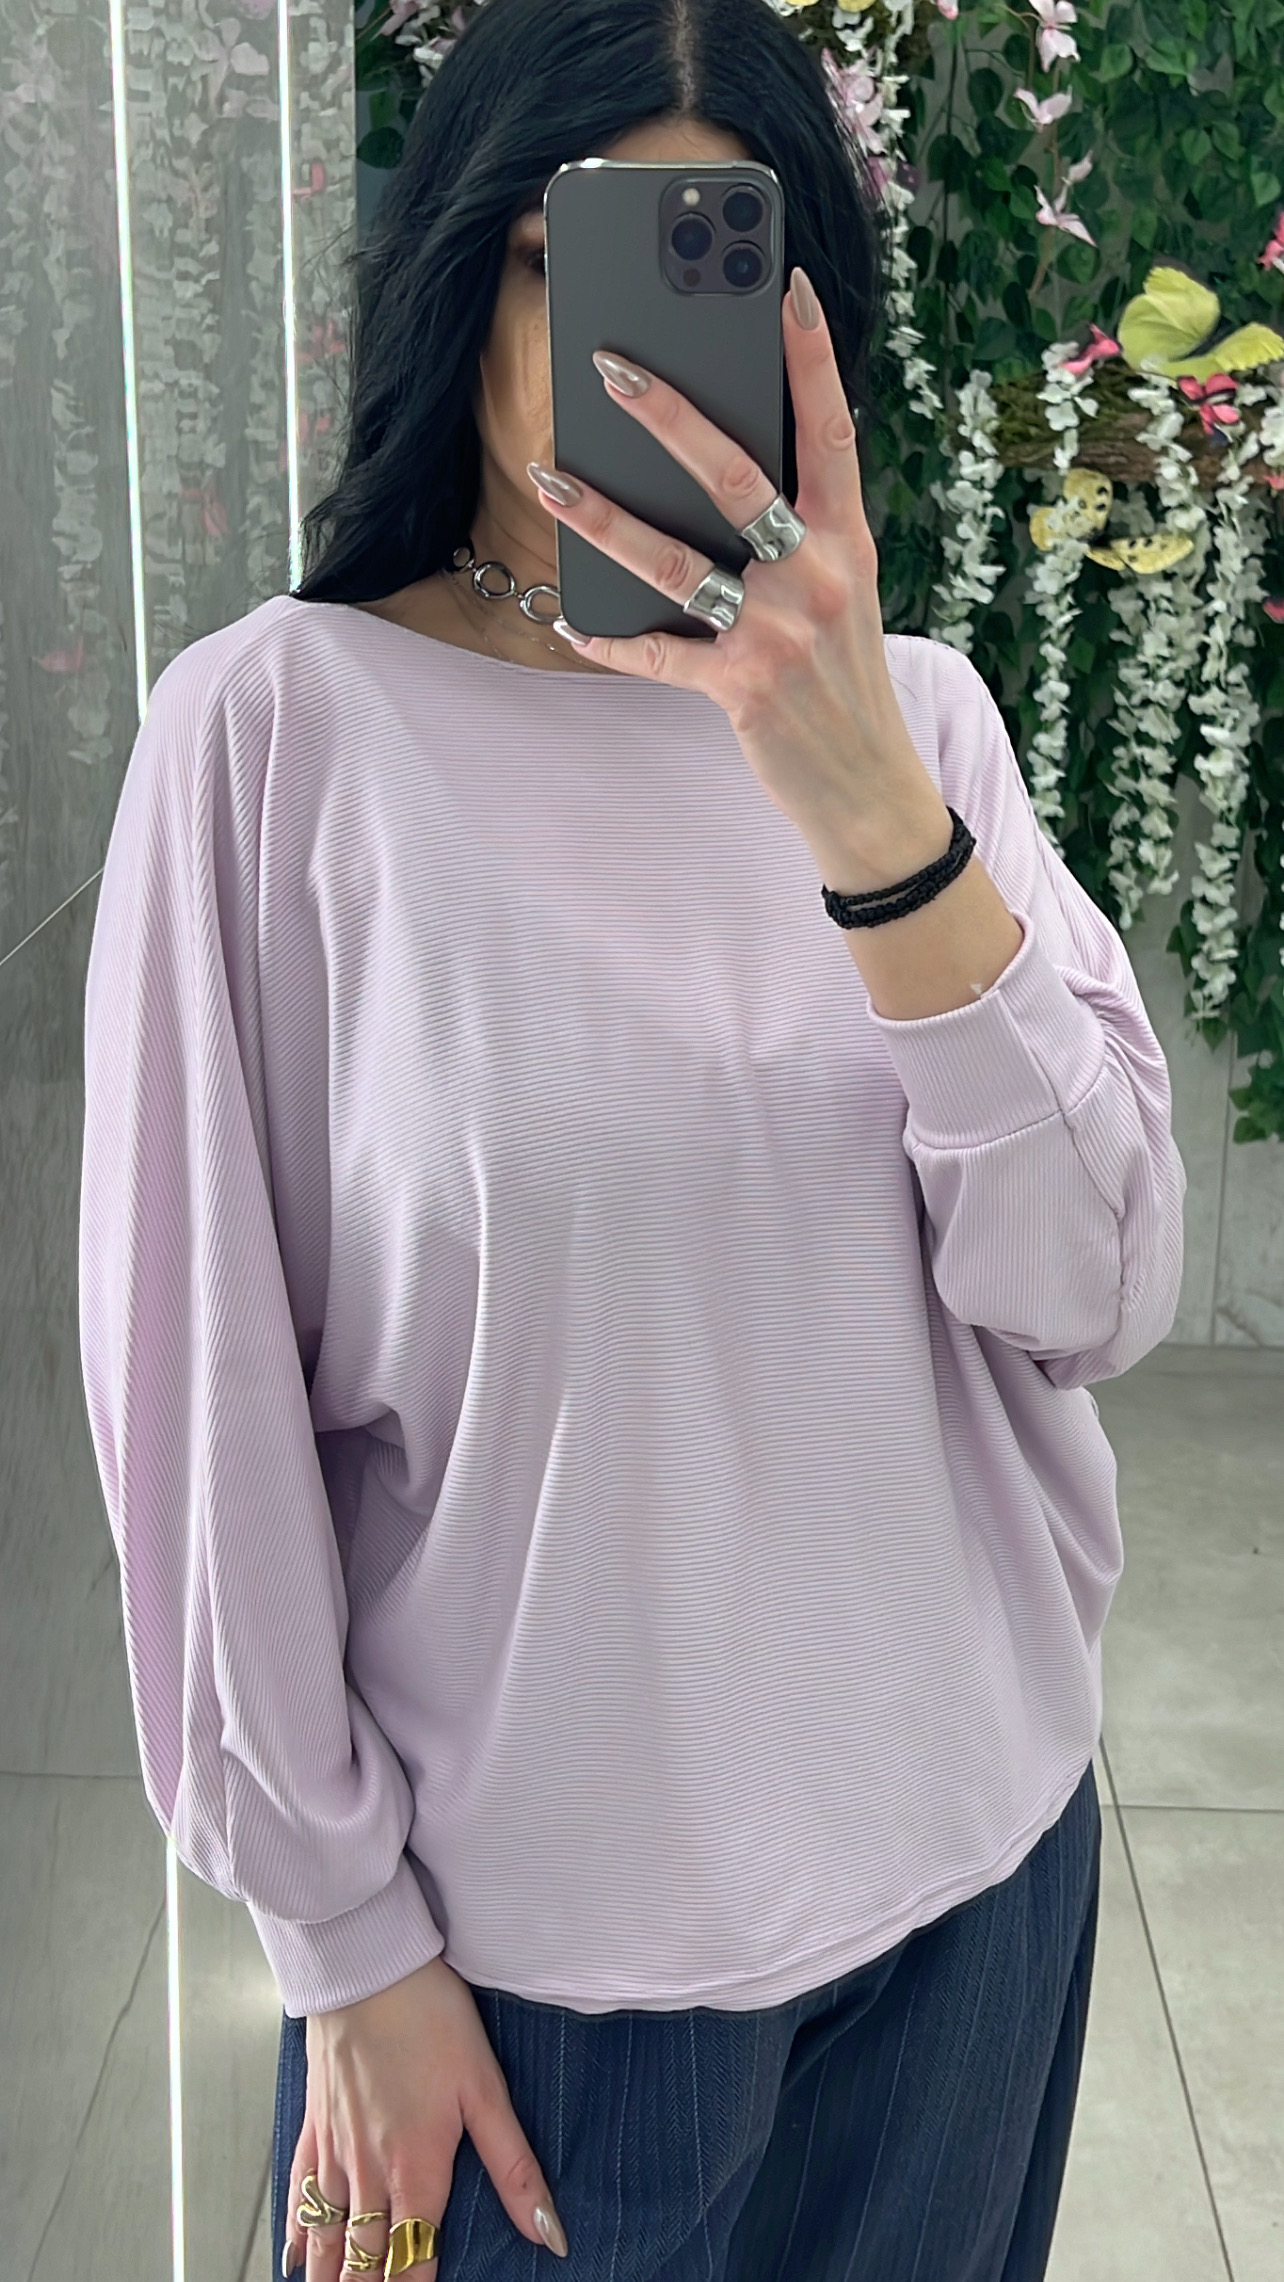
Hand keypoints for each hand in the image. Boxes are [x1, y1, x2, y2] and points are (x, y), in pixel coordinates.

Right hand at [282, 1954, 568, 2277]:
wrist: (367, 1969)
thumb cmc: (430, 2018)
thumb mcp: (486, 2089)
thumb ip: (515, 2169)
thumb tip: (548, 2233)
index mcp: (417, 2171)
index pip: (414, 2262)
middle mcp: (369, 2173)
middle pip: (365, 2260)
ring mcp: (334, 2151)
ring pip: (327, 2239)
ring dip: (333, 2277)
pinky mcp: (313, 2125)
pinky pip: (299, 2195)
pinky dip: (298, 2235)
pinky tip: (297, 2259)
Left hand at [526, 264, 940, 873]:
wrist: (871, 789)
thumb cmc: (844, 680)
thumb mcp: (842, 595)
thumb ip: (799, 535)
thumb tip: (713, 472)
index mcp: (847, 542)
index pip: (830, 431)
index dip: (812, 357)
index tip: (785, 286)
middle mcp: (816, 577)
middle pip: (736, 477)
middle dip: (670, 416)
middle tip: (614, 362)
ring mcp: (777, 633)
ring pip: (678, 560)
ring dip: (605, 518)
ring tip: (552, 477)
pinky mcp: (741, 687)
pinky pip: (659, 655)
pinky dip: (611, 640)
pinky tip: (571, 620)